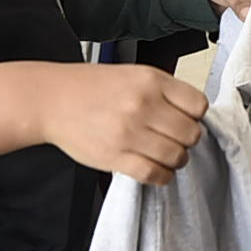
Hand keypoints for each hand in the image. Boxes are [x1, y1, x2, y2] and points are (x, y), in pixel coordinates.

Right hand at [34, 65, 206, 185]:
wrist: (51, 99)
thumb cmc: (90, 87)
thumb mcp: (133, 74)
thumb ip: (163, 91)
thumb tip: (192, 113)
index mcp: (151, 80)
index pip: (198, 105)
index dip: (195, 116)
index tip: (185, 119)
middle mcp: (143, 104)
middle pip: (191, 133)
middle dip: (186, 140)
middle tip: (174, 139)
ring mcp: (129, 132)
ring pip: (177, 156)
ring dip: (176, 160)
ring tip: (164, 155)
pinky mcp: (116, 157)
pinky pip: (155, 174)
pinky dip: (161, 176)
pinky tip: (154, 168)